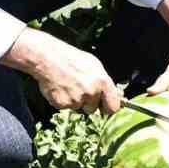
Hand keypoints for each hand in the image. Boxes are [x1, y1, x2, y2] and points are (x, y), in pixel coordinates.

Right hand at [4, 28, 119, 113]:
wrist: (48, 57)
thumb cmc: (72, 59)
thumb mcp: (94, 66)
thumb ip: (106, 83)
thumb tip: (120, 95)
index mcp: (102, 82)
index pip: (113, 107)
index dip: (108, 108)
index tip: (104, 106)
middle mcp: (91, 92)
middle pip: (94, 110)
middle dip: (89, 104)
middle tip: (81, 89)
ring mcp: (76, 99)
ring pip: (79, 109)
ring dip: (76, 101)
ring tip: (69, 85)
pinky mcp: (62, 104)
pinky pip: (66, 108)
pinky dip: (63, 100)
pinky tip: (61, 87)